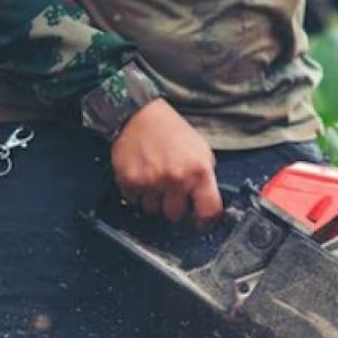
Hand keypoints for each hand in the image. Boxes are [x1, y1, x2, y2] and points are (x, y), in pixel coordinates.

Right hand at [111, 98, 222, 226]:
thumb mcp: (201, 151)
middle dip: (174, 206)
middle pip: (175, 215)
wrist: (140, 115)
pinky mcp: (129, 181)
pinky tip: (142, 177)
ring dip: (155, 201)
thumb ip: (205, 179)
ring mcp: (151, 181)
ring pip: (153, 210)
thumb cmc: (173, 132)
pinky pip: (134, 201)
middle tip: (172, 192)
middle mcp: (175, 179)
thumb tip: (206, 203)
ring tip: (156, 181)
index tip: (201, 222)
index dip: (206, 220)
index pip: (208, 211)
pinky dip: (137, 193)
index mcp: (199, 172)